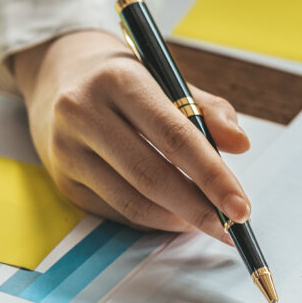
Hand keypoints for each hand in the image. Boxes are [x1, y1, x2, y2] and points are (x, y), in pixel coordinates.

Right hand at [13, 30, 250, 240]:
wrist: (59, 74)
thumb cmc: (129, 80)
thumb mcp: (170, 79)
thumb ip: (210, 110)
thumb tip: (240, 144)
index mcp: (119, 79)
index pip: (175, 137)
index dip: (212, 177)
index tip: (241, 207)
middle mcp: (84, 113)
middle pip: (151, 176)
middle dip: (199, 209)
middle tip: (232, 228)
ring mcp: (67, 150)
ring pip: (132, 202)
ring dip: (177, 220)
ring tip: (208, 223)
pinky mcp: (64, 181)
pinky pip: (117, 212)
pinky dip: (153, 220)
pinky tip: (175, 217)